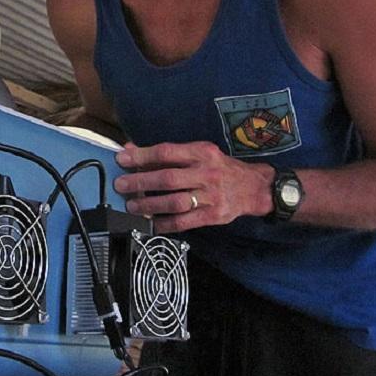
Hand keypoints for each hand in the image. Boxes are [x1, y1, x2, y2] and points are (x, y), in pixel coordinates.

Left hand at [114, 141, 273, 232]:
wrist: (253, 187)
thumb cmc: (220, 168)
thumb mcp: (198, 153)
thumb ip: (167, 154)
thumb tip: (132, 151)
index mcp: (202, 152)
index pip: (167, 152)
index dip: (142, 156)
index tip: (123, 159)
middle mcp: (207, 173)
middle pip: (168, 178)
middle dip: (140, 182)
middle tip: (121, 185)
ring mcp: (211, 196)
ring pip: (175, 202)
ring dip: (149, 205)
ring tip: (132, 205)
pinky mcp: (213, 216)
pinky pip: (185, 222)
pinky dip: (165, 224)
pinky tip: (151, 224)